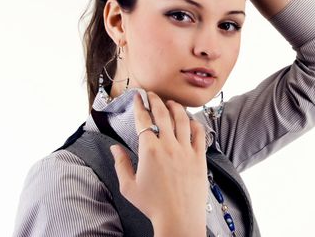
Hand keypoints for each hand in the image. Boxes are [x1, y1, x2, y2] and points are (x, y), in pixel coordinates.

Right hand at [110, 91, 207, 235]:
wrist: (179, 218)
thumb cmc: (153, 205)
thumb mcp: (129, 186)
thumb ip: (121, 164)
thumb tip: (114, 148)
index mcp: (149, 150)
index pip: (143, 119)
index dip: (140, 105)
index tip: (138, 97)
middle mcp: (169, 146)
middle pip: (163, 114)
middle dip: (157, 100)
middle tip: (153, 94)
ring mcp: (186, 150)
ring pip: (182, 119)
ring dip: (176, 107)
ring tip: (171, 103)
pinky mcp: (200, 156)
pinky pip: (199, 133)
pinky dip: (195, 123)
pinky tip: (190, 120)